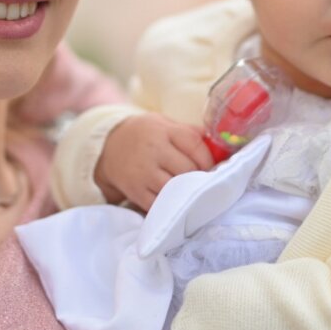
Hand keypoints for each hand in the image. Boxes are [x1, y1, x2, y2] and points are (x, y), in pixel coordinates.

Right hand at [94, 113, 214, 209]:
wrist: (109, 147)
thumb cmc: (146, 135)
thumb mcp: (165, 124)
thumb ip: (190, 132)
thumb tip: (221, 144)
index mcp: (164, 131)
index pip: (194, 145)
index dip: (209, 159)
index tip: (213, 167)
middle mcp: (154, 150)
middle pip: (187, 169)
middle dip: (200, 177)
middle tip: (206, 182)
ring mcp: (144, 172)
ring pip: (176, 188)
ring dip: (188, 192)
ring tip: (194, 193)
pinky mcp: (136, 191)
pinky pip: (160, 203)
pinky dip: (172, 205)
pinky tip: (178, 202)